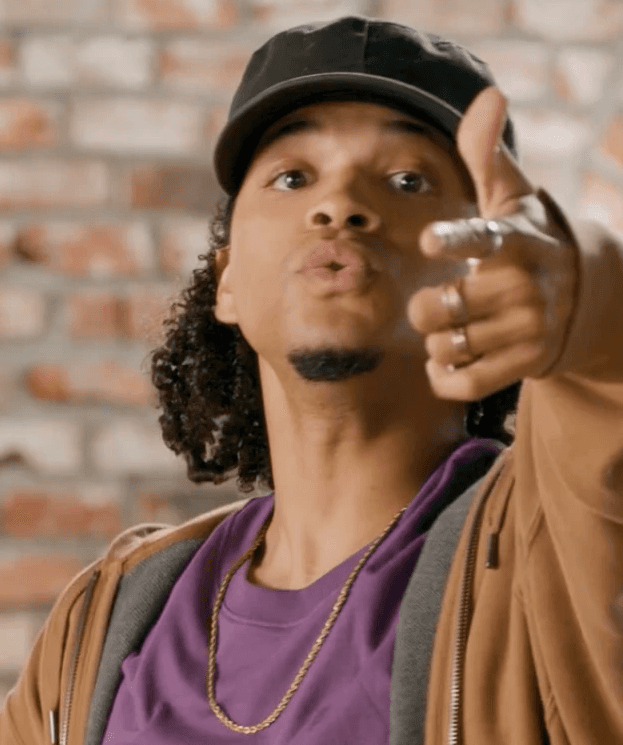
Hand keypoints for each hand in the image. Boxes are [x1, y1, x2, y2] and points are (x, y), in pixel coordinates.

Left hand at [407, 87, 578, 401]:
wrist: (586, 298)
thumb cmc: (530, 242)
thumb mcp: (514, 198)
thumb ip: (488, 156)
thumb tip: (488, 96)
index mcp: (516, 241)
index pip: (484, 238)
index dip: (455, 240)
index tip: (430, 240)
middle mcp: (525, 287)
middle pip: (440, 307)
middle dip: (424, 307)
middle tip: (439, 300)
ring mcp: (528, 330)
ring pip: (447, 347)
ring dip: (436, 341)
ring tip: (452, 328)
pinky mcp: (526, 365)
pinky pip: (463, 384)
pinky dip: (444, 376)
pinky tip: (450, 359)